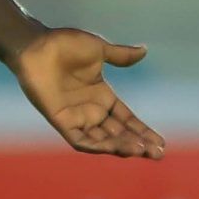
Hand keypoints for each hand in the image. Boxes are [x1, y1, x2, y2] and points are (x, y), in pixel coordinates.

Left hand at [10, 27, 165, 159]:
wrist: (37, 45)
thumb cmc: (64, 44)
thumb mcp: (99, 50)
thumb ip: (121, 56)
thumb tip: (145, 50)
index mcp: (102, 96)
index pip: (127, 120)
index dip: (143, 131)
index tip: (162, 142)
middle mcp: (91, 111)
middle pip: (119, 134)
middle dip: (139, 144)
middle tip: (158, 153)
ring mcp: (76, 117)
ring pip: (103, 140)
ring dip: (122, 147)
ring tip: (141, 151)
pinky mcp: (61, 121)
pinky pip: (80, 140)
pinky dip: (96, 146)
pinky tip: (114, 148)